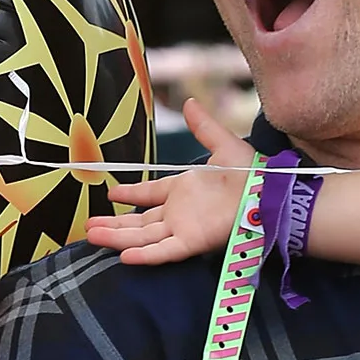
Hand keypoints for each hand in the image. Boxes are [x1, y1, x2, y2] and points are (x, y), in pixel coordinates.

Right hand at [85, 99, 258, 264]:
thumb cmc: (253, 173)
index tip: (110, 193)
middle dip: (114, 223)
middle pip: (140, 220)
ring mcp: (184, 228)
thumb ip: (203, 127)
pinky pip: (164, 250)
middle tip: (88, 226)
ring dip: (117, 236)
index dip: (130, 193)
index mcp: (185, 189)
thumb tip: (189, 103)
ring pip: (143, 236)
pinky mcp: (193, 242)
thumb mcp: (223, 144)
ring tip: (91, 236)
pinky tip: (122, 255)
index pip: (150, 193)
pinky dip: (144, 254)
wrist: (271, 193)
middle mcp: (180, 212)